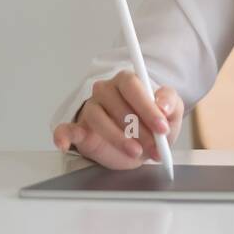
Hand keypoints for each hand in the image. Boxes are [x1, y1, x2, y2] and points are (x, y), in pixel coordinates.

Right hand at [52, 71, 183, 168]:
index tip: (162, 126)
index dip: (147, 106)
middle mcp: (106, 91)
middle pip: (116, 102)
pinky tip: (64, 144)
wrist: (141, 146)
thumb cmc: (153, 125)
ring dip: (117, 137)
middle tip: (154, 145)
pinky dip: (63, 135)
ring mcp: (91, 109)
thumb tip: (163, 105)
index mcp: (127, 81)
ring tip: (136, 151)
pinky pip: (65, 128)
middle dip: (138, 127)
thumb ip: (170, 103)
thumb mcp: (171, 113)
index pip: (132, 85)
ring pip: (97, 117)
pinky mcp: (79, 128)